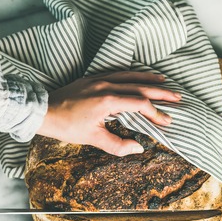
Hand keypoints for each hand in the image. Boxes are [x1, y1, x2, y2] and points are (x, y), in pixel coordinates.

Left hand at [37, 71, 179, 155]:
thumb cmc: (67, 127)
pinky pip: (118, 72)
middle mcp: (106, 86)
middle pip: (140, 87)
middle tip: (178, 97)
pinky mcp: (93, 78)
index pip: (140, 104)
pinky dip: (133, 74)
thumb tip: (138, 148)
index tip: (167, 121)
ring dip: (149, 80)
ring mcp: (100, 79)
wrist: (43, 112)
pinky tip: (139, 76)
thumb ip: (117, 145)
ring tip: (165, 82)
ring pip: (130, 76)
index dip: (156, 113)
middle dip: (161, 93)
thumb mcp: (93, 139)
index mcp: (108, 101)